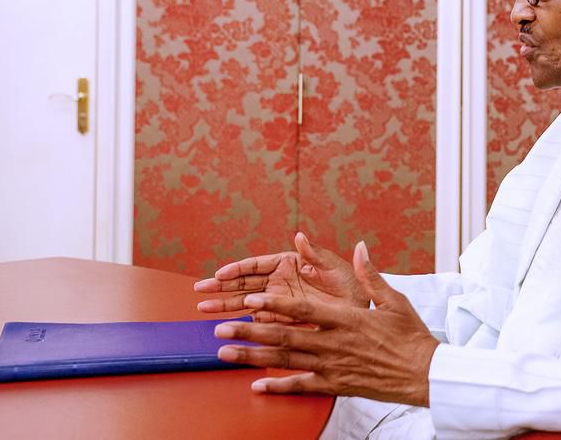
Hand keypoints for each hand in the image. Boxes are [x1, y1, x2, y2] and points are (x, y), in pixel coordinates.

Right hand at [194, 232, 368, 322]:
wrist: (360, 312)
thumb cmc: (351, 285)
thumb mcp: (336, 268)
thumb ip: (315, 255)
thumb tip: (300, 236)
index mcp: (289, 262)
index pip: (257, 264)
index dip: (237, 269)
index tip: (218, 275)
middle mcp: (280, 280)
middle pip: (245, 282)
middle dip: (222, 287)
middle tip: (199, 291)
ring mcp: (278, 299)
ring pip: (246, 301)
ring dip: (225, 304)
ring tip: (202, 308)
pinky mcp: (281, 317)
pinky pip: (257, 318)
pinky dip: (241, 321)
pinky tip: (225, 325)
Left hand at [214, 241, 439, 406]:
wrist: (425, 374)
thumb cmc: (411, 336)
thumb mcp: (394, 300)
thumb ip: (371, 274)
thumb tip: (360, 247)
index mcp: (347, 318)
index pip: (302, 309)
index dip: (273, 303)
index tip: (249, 298)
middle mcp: (334, 343)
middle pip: (284, 336)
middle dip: (249, 330)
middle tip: (219, 326)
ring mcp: (333, 366)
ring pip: (285, 361)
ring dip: (252, 357)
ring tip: (224, 352)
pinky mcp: (336, 385)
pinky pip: (301, 387)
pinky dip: (278, 387)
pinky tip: (257, 387)